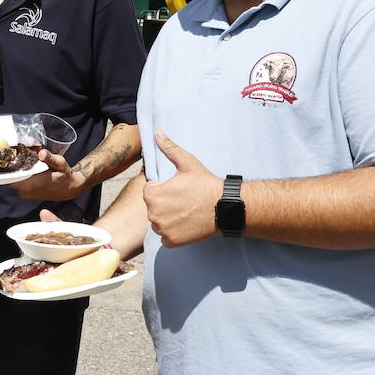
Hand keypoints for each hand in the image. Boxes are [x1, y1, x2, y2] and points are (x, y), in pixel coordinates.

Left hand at [9, 150, 86, 199]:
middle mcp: (26, 190)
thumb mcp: (61, 164)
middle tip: (3, 153)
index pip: (10, 179)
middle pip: (7, 179)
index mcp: (33, 184)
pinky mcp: (26, 193)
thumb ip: (50, 158)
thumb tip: (41, 153)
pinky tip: (19, 166)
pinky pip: (16, 183)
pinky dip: (16, 175)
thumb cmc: (65, 176)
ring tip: (10, 157)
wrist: (70, 189)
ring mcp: (25, 193)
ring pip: (11, 181)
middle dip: (4, 167)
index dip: (1, 170)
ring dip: (10, 171)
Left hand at [142, 131, 220, 247]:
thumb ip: (169, 148)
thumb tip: (157, 133)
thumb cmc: (205, 184)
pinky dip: (174, 233)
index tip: (179, 189)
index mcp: (152, 194)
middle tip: (184, 201)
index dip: (164, 189)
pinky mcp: (171, 241)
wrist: (224, 207)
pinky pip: (166, 237)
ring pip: (160, 223)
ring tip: (186, 212)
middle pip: (154, 208)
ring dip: (168, 219)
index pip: (150, 191)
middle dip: (165, 204)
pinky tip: (186, 224)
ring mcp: (162, 229)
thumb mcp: (187, 163)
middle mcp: (153, 213)